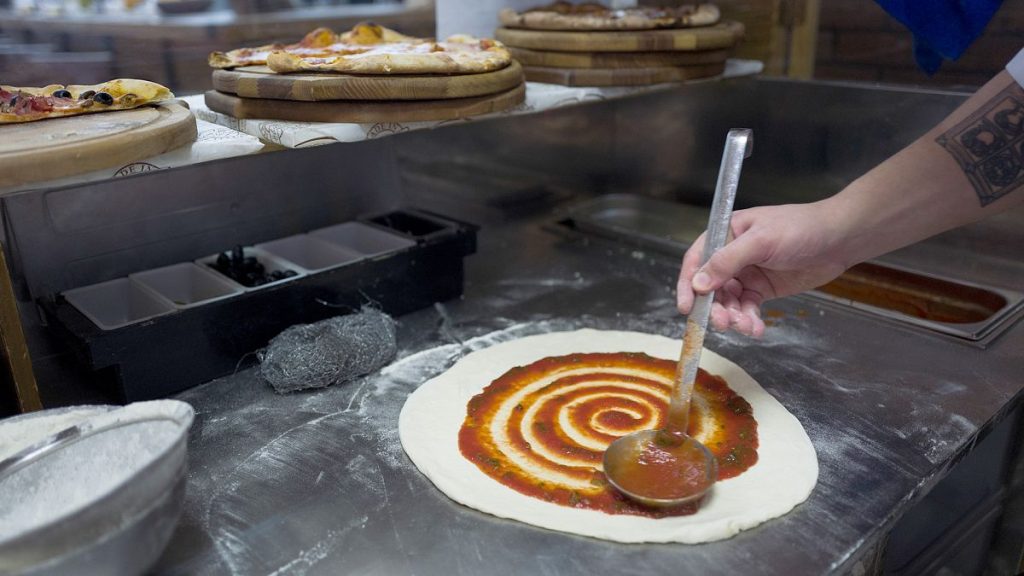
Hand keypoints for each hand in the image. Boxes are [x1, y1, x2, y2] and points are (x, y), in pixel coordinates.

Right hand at [676, 201, 851, 336]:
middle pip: (711, 286)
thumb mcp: (761, 241)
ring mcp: (748, 273)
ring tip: (745, 327)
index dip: (688, 283)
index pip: (697, 259)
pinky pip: (748, 308)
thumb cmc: (800, 229)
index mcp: (726, 234)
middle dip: (715, 307)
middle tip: (722, 323)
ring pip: (729, 301)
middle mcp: (732, 255)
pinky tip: (756, 328)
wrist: (840, 239)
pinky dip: (749, 320)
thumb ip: (727, 261)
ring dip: (734, 316)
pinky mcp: (763, 289)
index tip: (687, 307)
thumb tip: (697, 284)